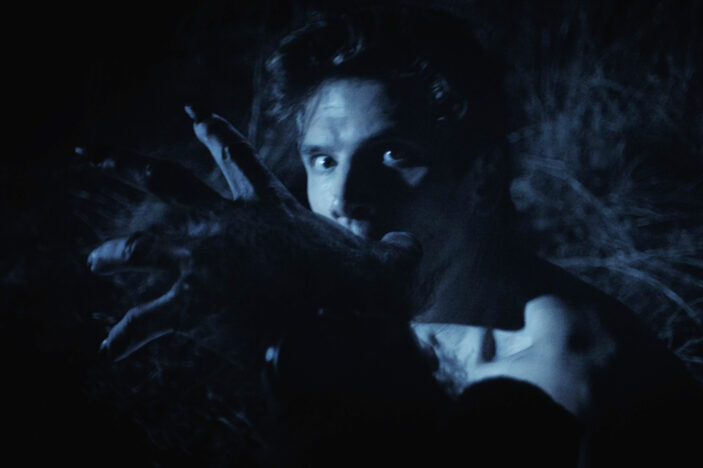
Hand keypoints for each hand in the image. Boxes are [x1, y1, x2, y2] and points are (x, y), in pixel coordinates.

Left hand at [84, 106, 420, 362]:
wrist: (334, 332)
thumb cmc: (360, 296)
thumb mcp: (387, 266)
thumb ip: (397, 248)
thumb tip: (408, 242)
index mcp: (268, 207)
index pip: (235, 156)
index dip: (214, 131)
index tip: (193, 112)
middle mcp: (225, 225)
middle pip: (167, 184)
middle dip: (128, 166)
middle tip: (97, 154)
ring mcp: (202, 262)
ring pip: (143, 247)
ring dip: (118, 253)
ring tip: (97, 259)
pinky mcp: (190, 306)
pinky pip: (147, 320)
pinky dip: (128, 335)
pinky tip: (109, 348)